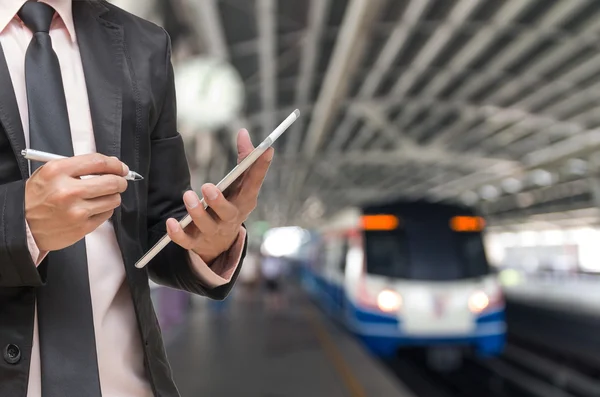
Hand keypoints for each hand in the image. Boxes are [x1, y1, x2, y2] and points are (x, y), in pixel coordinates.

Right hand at [25, 153, 128, 251]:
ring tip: (102, 196)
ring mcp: (76, 211)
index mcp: (58, 172)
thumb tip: (111, 164)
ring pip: (113, 199)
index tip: (121, 167)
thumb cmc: (38, 198)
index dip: (116, 164)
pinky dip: (104, 209)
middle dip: (120, 181)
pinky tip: (93, 208)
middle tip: (119, 181)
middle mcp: (68, 191)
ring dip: (112, 196)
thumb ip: (79, 166)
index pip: (99, 162)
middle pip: (112, 182)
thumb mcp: (50, 173)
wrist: (23, 224)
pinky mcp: (82, 227)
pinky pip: (107, 214)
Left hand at [167, 128, 272, 262]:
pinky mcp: (196, 242)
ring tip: (188, 195)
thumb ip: (243, 160)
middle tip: (207, 187)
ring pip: (206, 225)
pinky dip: (178, 234)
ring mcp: (214, 232)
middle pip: (227, 212)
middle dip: (218, 201)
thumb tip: (243, 132)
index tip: (265, 150)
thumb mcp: (240, 185)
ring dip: (196, 212)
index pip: (254, 185)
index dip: (261, 168)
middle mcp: (231, 218)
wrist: (221, 243)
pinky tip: (171, 222)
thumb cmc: (231, 204)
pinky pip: (187, 242)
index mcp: (244, 202)